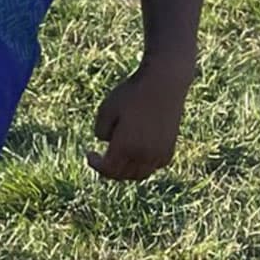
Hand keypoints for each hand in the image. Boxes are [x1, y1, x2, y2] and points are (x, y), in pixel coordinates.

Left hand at [86, 60, 193, 180]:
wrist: (163, 84)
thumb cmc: (131, 94)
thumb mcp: (106, 109)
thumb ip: (101, 130)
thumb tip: (107, 142)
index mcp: (125, 147)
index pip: (108, 170)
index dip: (96, 165)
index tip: (89, 154)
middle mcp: (143, 155)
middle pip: (123, 175)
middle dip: (109, 170)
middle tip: (101, 160)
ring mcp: (159, 154)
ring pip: (140, 174)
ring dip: (126, 171)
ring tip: (117, 159)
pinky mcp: (169, 149)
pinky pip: (154, 166)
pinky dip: (143, 165)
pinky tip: (136, 154)